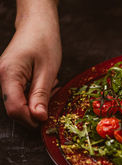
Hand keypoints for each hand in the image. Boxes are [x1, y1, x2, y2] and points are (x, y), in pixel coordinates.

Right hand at [0, 5, 60, 126]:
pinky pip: (21, 95)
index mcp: (8, 75)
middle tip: (53, 96)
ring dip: (37, 102)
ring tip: (51, 85)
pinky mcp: (10, 78)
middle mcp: (1, 78)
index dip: (31, 119)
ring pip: (19, 103)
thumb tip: (39, 118)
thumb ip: (41, 96)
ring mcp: (4, 78)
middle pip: (15, 109)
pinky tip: (46, 84)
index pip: (14, 109)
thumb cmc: (44, 42)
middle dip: (36, 110)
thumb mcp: (48, 71)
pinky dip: (35, 95)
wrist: (37, 24)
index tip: (47, 117)